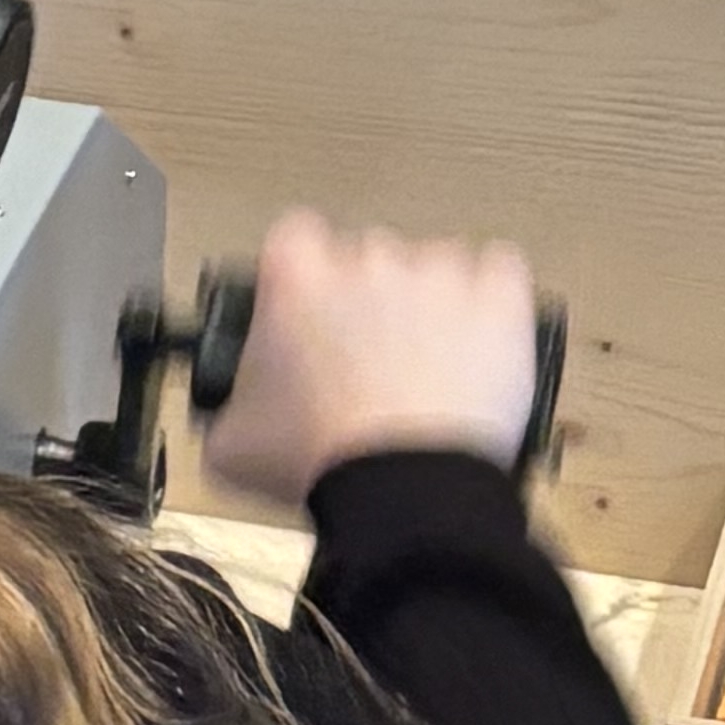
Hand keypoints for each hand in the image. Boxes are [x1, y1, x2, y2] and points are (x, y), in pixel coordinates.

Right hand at [196, 209, 540, 507]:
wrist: (405, 486)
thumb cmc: (323, 462)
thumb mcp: (232, 447)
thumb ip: (225, 412)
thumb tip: (226, 418)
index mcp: (297, 284)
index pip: (292, 238)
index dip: (302, 271)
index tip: (308, 304)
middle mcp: (366, 263)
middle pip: (365, 255)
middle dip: (368, 297)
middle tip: (368, 356)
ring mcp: (437, 274)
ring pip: (433, 264)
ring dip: (430, 301)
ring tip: (431, 361)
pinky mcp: (496, 299)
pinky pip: (499, 269)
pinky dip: (492, 295)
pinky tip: (480, 332)